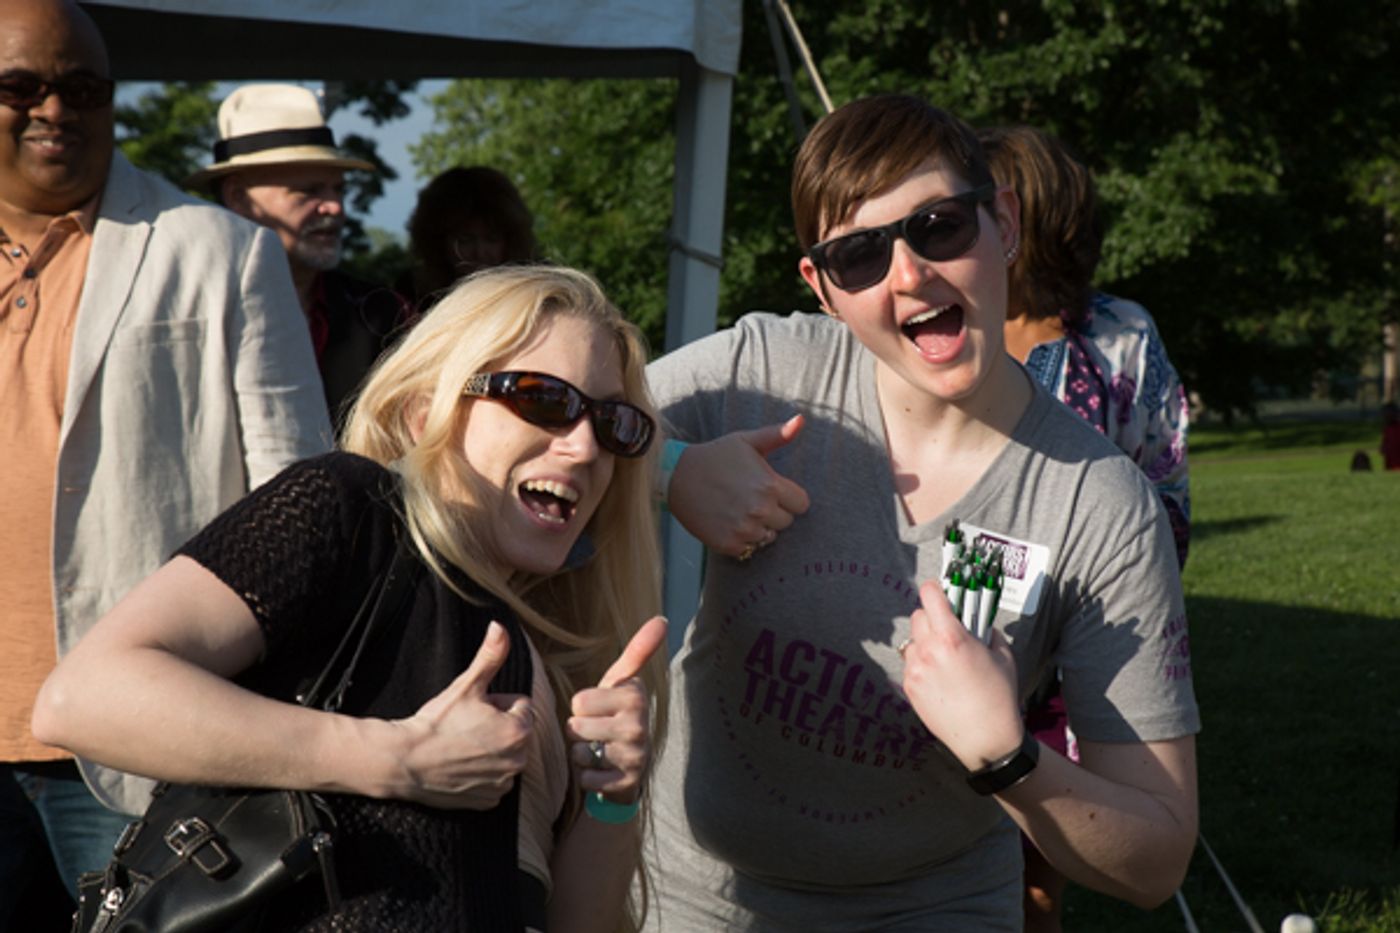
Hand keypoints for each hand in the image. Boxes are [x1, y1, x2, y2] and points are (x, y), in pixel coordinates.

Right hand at [391, 621, 531, 808]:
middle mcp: (519, 761)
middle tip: (465, 727)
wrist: (405, 760)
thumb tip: (500, 626)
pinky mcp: (489, 801)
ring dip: (489, 750)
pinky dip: (481, 773)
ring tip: (460, 746)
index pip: (520, 706)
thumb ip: (491, 655)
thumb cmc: (437, 721)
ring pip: (503, 755)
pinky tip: (459, 766)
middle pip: (513, 732)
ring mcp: (504, 784)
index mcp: (520, 731)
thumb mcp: (466, 684)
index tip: (474, 710)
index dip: (495, 703)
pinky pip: (493, 780)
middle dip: (495, 726)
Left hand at [567, 616, 666, 803]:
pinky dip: (587, 777)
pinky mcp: (627, 783)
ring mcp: (635, 755)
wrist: (631, 766)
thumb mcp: (623, 682)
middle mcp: (639, 724)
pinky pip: (585, 779)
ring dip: (582, 755)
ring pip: (579, 752)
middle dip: (579, 732)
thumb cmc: (618, 715)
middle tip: (598, 732)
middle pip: (575, 726)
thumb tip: (662, 619)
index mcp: (635, 695)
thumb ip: (638, 650)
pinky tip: (603, 772)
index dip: (582, 707)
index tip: (602, 710)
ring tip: (600, 751)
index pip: (579, 700)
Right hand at [667, 414, 809, 557]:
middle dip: (774, 512)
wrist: (676, 476)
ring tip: (738, 510)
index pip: (801, 504)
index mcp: (770, 485)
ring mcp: (744, 529)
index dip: (789, 498)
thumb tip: (801, 419)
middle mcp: (760, 510)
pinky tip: (728, 521)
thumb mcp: (746, 441)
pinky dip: (741, 539)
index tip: (773, 491)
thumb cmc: (715, 456)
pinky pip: (748, 549)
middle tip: (751, 499)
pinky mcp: (728, 544)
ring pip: (768, 537)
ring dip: (758, 527)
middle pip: (786, 522)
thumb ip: (778, 435)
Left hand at [900, 581, 1022, 770]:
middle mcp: (929, 651)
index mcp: (952, 638)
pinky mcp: (909, 686)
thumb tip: (976, 621)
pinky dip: (922, 663)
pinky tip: (940, 678)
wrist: (984, 739)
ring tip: (944, 658)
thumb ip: (986, 631)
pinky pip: (910, 663)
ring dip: (925, 641)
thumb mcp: (1002, 656)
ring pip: (912, 640)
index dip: (936, 590)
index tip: (941, 591)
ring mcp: (915, 670)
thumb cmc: (998, 698)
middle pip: (918, 615)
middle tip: (948, 629)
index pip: (930, 595)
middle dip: (933, 617)